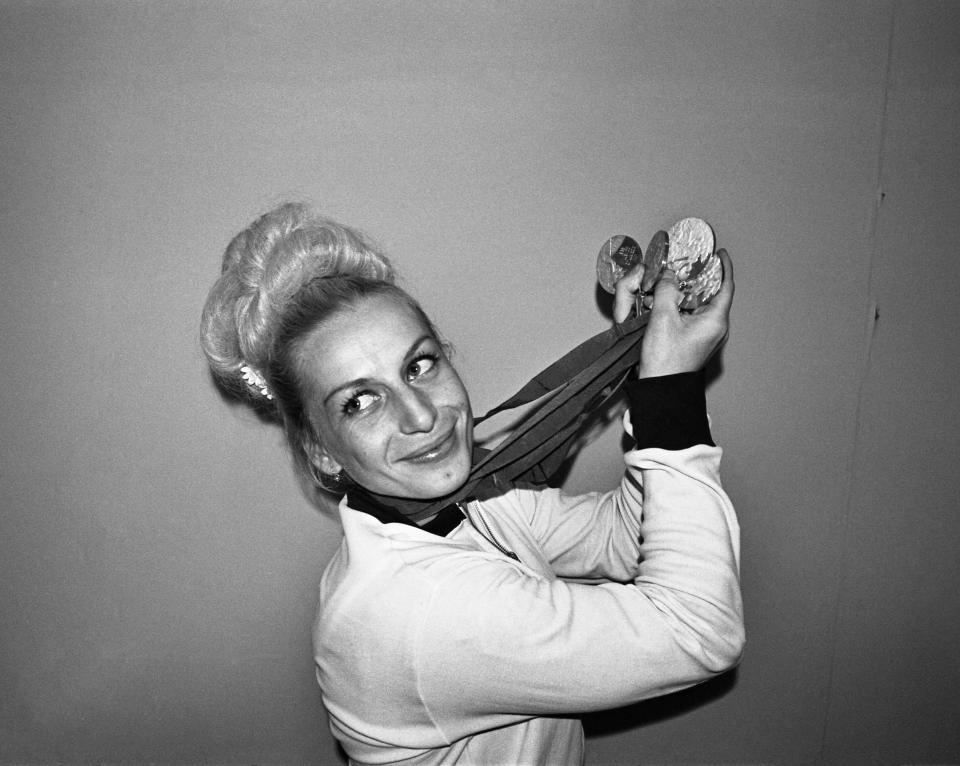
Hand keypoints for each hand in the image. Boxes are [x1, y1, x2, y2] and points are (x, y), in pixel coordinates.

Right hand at [613, 249, 733, 377]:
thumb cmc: (665, 361)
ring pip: (702, 305)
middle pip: (714, 294)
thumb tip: (669, 274)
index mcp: (716, 321)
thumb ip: (667, 290)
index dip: (723, 267)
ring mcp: (707, 336)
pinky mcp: (696, 341)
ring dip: (690, 291)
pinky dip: (684, 304)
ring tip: (675, 279)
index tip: (719, 254)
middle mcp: (716, 328)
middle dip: (702, 276)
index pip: (726, 286)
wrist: (661, 389)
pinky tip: (669, 300)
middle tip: (690, 263)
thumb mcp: (662, 318)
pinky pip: (694, 316)